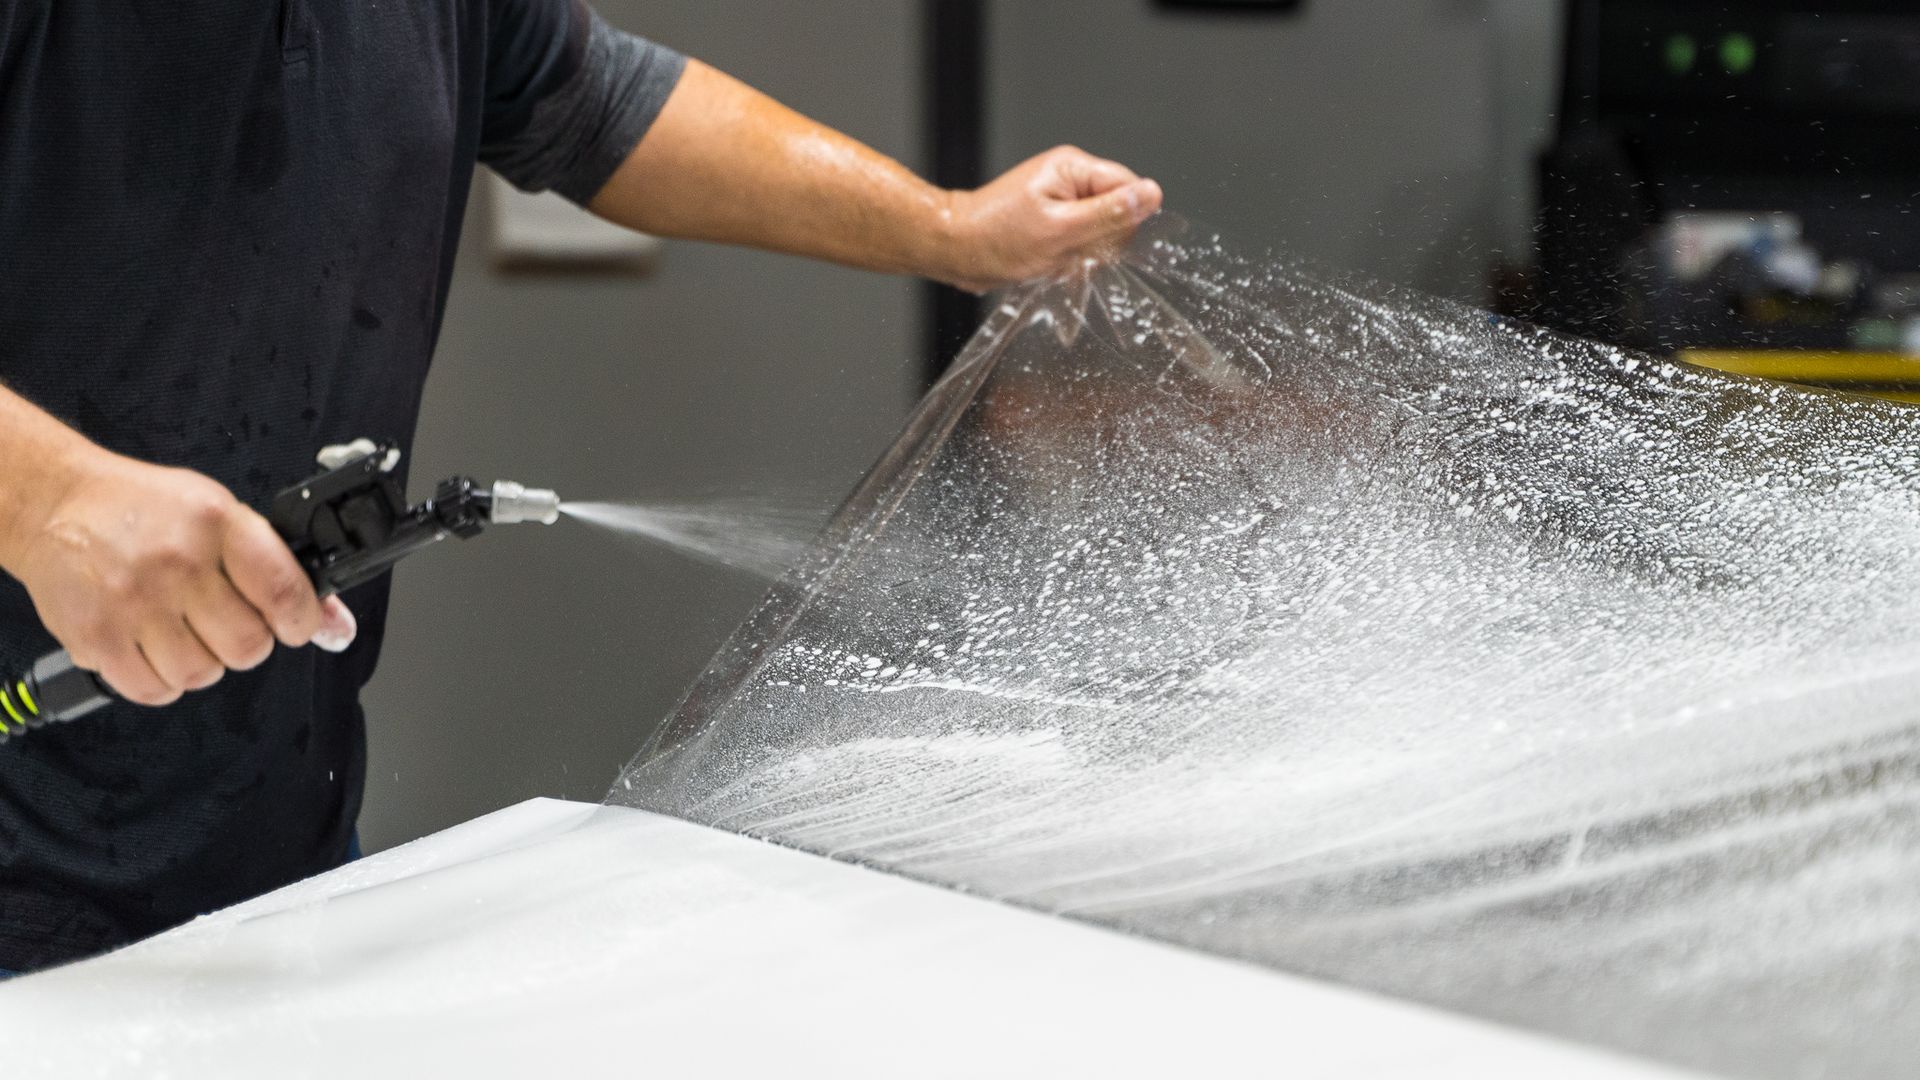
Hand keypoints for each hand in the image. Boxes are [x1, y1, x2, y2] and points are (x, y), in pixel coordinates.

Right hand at [4, 449, 355, 705]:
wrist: (57, 505)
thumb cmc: (144, 510)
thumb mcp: (220, 514)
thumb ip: (278, 567)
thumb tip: (335, 625)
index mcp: (217, 525)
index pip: (285, 592)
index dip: (303, 621)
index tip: (297, 626)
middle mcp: (177, 564)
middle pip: (247, 646)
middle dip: (247, 643)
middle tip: (227, 623)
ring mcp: (134, 603)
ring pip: (201, 674)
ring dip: (202, 663)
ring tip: (182, 630)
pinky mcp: (96, 637)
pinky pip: (154, 690)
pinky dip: (162, 680)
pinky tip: (153, 647)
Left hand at [938, 146, 1163, 292]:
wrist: (955, 250)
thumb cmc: (997, 239)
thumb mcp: (1061, 230)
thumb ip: (1110, 213)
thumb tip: (1151, 194)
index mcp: (1073, 168)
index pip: (1128, 188)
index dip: (1121, 220)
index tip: (1096, 239)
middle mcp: (1069, 179)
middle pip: (1117, 211)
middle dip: (1098, 240)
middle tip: (1067, 248)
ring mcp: (1061, 200)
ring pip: (1099, 232)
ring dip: (1082, 253)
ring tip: (1051, 255)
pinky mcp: (1053, 220)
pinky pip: (1080, 242)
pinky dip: (1069, 258)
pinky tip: (1048, 260)